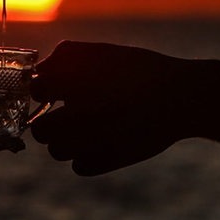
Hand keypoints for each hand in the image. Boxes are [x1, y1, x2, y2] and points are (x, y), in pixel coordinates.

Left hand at [29, 40, 216, 174]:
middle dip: (52, 123)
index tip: (58, 91)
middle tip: (73, 116)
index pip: (37, 90)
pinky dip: (90, 157)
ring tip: (97, 129)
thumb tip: (43, 74)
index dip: (46, 90)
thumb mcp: (106, 53)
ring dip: (70, 142)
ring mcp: (87, 142)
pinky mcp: (102, 162)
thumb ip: (68, 58)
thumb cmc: (145, 71)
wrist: (182, 97)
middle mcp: (74, 114)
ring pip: (57, 151)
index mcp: (74, 84)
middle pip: (41, 129)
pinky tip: (111, 141)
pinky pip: (80, 166)